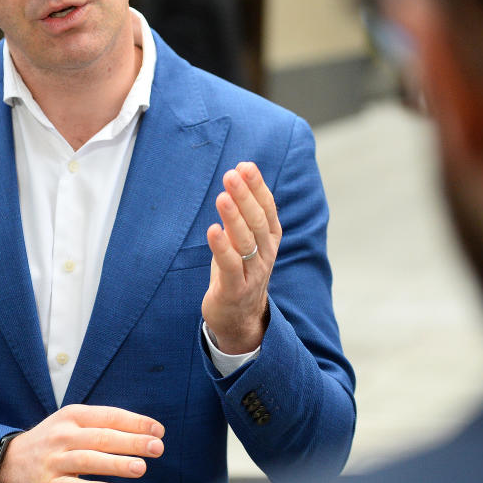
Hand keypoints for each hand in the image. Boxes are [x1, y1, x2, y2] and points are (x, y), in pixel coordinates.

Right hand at [0, 405, 164, 482]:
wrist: (7, 463)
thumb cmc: (51, 443)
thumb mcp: (70, 425)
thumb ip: (101, 426)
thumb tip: (144, 432)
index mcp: (72, 416)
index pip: (108, 416)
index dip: (135, 422)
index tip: (158, 430)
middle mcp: (64, 435)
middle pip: (102, 437)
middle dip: (131, 441)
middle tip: (157, 447)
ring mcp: (55, 460)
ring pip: (89, 460)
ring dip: (116, 464)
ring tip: (141, 468)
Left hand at [202, 161, 281, 353]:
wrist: (238, 317)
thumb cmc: (237, 271)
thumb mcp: (241, 239)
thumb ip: (241, 212)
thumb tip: (237, 174)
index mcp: (270, 239)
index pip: (267, 208)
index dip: (257, 187)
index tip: (245, 165)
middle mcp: (265, 254)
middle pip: (258, 221)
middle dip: (246, 197)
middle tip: (232, 175)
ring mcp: (253, 273)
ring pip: (246, 242)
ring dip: (234, 218)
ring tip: (222, 197)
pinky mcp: (235, 289)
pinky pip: (231, 266)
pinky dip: (222, 247)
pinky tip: (212, 230)